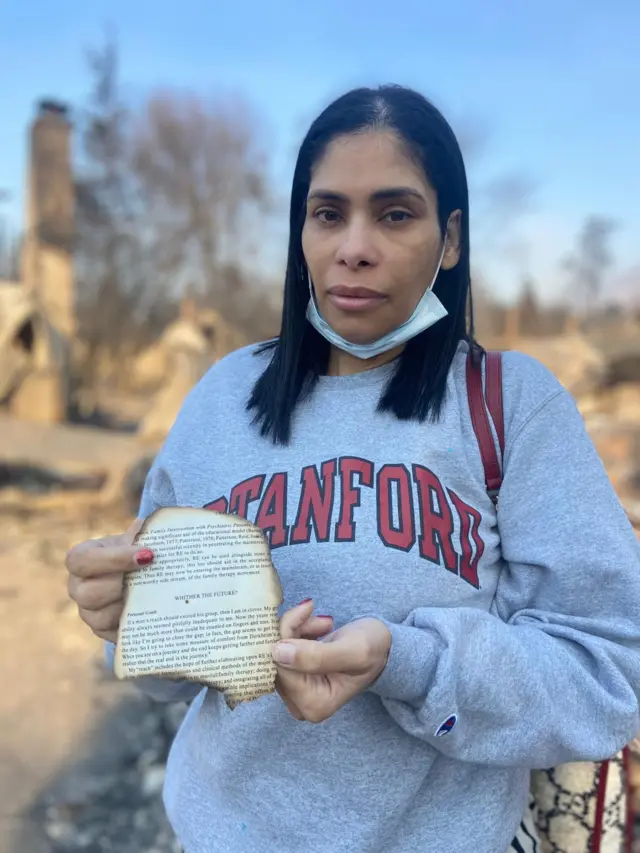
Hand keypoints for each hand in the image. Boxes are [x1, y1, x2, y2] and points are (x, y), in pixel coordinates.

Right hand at [65, 518, 151, 642]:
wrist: (136, 572)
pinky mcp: (103, 631)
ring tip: (153, 595)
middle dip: (121, 587)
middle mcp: (77, 587)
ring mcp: (88, 612)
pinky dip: (134, 625)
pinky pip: (115, 635)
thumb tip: (145, 526)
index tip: (147, 555)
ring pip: (100, 618)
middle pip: (88, 595)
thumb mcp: (133, 538)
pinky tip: (153, 614)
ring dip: (128, 607)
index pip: (82, 560)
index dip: (114, 559)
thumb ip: (139, 534)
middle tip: (150, 579)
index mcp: (80, 559)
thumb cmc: (132, 550)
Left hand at [273, 600, 390, 722]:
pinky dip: (296, 630)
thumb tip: (277, 653)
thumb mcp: (353, 651)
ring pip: (276, 652)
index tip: (308, 609)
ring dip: (295, 628)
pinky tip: (318, 625)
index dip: (288, 635)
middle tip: (312, 610)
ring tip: (323, 621)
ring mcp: (297, 691)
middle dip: (291, 629)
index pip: (283, 668)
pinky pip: (281, 648)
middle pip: (275, 661)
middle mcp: (302, 704)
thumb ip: (317, 656)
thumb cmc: (374, 649)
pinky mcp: (294, 676)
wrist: (382, 646)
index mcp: (315, 705)